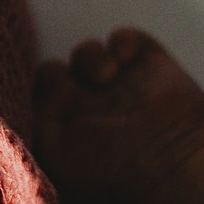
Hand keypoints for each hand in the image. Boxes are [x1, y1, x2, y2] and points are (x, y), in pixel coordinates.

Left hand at [33, 28, 203, 203]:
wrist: (168, 160)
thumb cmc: (109, 166)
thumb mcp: (55, 154)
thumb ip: (37, 118)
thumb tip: (54, 88)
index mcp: (63, 124)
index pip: (35, 96)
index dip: (37, 93)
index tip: (52, 103)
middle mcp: (88, 103)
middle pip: (56, 69)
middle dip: (58, 73)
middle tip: (74, 90)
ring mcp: (118, 83)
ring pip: (87, 52)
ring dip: (90, 58)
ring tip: (106, 76)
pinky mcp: (148, 65)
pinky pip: (125, 37)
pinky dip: (122, 41)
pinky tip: (125, 59)